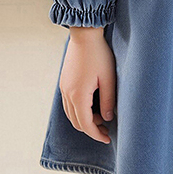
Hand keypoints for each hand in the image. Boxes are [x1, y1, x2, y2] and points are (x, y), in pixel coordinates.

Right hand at [59, 26, 116, 144]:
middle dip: (91, 129)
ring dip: (84, 120)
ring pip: (71, 114)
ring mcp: (63, 88)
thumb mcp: (109, 79)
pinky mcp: (64, 82)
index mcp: (79, 95)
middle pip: (76, 122)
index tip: (108, 139)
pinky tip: (92, 105)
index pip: (86, 124)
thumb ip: (108, 101)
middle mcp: (67, 94)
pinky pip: (68, 104)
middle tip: (106, 129)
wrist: (84, 34)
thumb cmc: (99, 54)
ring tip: (101, 117)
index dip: (97, 135)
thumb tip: (107, 118)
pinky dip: (79, 110)